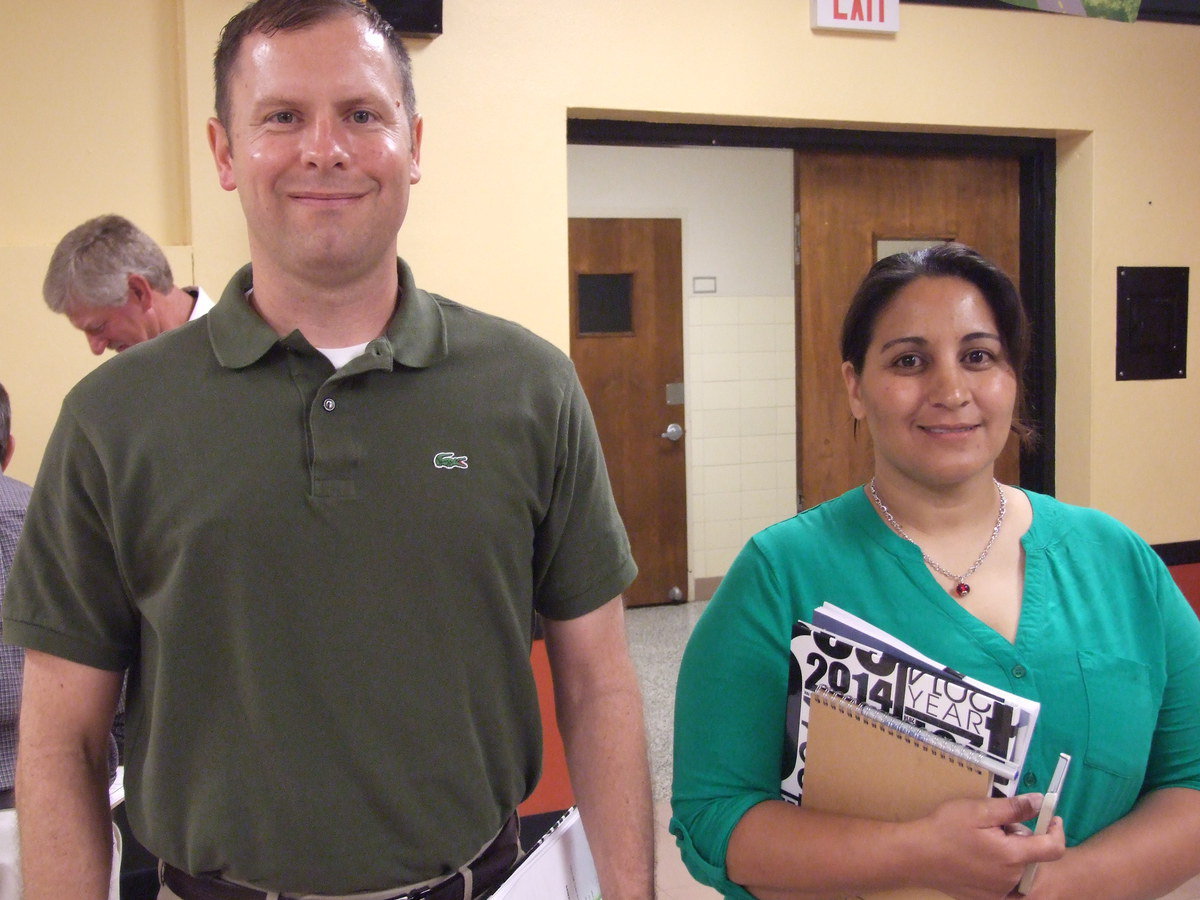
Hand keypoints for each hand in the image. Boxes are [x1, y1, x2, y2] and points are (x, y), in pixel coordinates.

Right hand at [910, 794, 1064, 899]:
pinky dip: (998, 868)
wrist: (916, 856)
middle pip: (1031, 855)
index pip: (1053, 848)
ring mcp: (998, 892)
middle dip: (1021, 838)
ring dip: (1009, 853)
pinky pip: (1003, 882)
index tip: (1051, 818)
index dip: (1057, 831)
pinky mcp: (986, 898)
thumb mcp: (979, 810)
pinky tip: (977, 858)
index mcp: (1013, 856)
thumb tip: (1039, 802)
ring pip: (1016, 868)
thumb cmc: (945, 829)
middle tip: (996, 825)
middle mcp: (1010, 879)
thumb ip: (1013, 808)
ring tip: (982, 841)